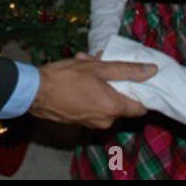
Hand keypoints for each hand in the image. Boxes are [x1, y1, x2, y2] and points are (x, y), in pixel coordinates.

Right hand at [30, 56, 156, 128]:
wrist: (33, 93)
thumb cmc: (65, 78)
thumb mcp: (98, 67)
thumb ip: (127, 70)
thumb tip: (152, 70)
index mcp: (113, 107)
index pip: (141, 108)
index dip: (142, 92)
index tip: (137, 78)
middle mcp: (105, 120)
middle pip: (122, 102)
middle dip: (115, 81)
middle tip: (102, 62)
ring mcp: (92, 123)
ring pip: (105, 101)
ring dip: (100, 83)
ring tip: (85, 63)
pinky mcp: (80, 122)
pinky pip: (93, 106)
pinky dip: (91, 92)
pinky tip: (77, 76)